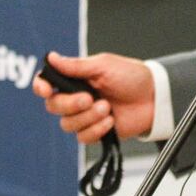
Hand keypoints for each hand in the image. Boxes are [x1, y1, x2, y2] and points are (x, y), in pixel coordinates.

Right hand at [31, 51, 154, 143]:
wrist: (154, 98)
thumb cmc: (131, 76)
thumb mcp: (104, 66)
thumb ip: (76, 66)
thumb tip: (51, 58)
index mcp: (75, 78)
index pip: (47, 83)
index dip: (41, 87)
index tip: (46, 90)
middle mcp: (76, 97)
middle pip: (54, 106)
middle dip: (70, 104)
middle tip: (90, 98)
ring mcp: (85, 116)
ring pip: (67, 124)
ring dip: (87, 117)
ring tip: (107, 108)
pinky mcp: (95, 131)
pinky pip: (83, 137)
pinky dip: (96, 129)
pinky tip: (111, 121)